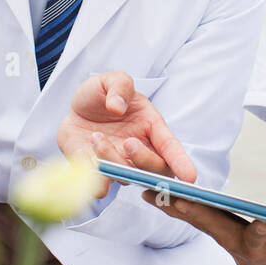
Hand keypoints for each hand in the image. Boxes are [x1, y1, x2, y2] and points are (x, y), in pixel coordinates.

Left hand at [57, 71, 195, 198]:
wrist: (75, 110)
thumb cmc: (100, 95)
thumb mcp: (111, 80)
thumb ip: (119, 86)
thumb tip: (117, 106)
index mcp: (151, 126)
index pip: (170, 147)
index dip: (181, 162)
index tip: (190, 177)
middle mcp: (140, 150)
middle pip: (154, 169)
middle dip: (144, 159)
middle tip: (127, 142)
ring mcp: (120, 164)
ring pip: (127, 177)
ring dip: (112, 160)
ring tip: (95, 137)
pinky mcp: (99, 173)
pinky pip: (101, 184)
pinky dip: (96, 177)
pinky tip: (86, 156)